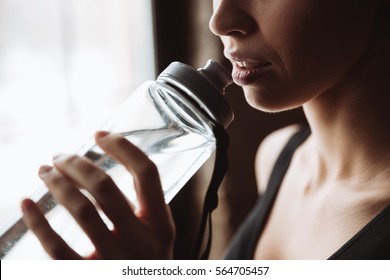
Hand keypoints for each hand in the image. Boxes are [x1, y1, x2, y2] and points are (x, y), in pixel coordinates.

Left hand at [21, 131, 175, 258]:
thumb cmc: (146, 265)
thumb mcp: (156, 238)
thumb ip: (142, 210)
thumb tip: (103, 175)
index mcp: (161, 225)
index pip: (147, 173)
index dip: (123, 148)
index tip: (100, 134)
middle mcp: (142, 241)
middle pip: (106, 187)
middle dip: (78, 164)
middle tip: (60, 155)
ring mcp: (115, 261)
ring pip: (80, 210)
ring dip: (57, 184)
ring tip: (45, 171)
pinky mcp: (88, 277)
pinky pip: (56, 247)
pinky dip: (37, 221)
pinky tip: (27, 203)